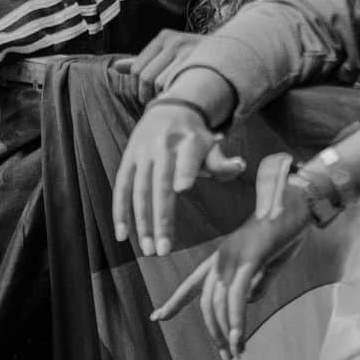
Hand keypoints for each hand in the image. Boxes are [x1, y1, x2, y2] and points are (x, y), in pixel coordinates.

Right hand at [113, 101, 245, 258]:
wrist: (169, 109)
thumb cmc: (195, 137)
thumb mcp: (212, 145)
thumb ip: (222, 162)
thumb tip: (239, 166)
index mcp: (189, 142)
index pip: (186, 159)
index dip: (184, 171)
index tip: (182, 188)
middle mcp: (163, 146)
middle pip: (160, 185)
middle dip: (160, 219)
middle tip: (163, 250)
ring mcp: (143, 152)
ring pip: (139, 190)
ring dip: (141, 222)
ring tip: (148, 250)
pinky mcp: (128, 158)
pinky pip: (121, 187)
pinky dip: (120, 211)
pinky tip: (122, 235)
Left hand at [114, 29, 205, 104]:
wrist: (236, 56)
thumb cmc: (197, 61)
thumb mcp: (171, 55)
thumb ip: (145, 61)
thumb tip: (117, 67)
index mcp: (164, 37)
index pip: (137, 70)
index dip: (141, 90)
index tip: (152, 97)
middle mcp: (175, 41)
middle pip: (147, 79)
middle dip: (151, 96)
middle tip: (164, 102)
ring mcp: (189, 51)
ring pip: (162, 84)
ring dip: (167, 98)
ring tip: (178, 99)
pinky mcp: (201, 64)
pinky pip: (179, 88)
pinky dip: (179, 97)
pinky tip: (188, 99)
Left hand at [151, 159, 311, 359]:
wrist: (299, 200)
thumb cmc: (285, 229)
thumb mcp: (269, 263)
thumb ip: (258, 283)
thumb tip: (248, 303)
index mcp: (222, 257)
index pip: (192, 283)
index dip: (174, 302)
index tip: (157, 317)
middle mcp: (221, 257)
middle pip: (205, 302)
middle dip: (213, 331)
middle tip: (226, 355)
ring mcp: (233, 256)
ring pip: (219, 303)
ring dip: (226, 332)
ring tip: (236, 353)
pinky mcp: (251, 257)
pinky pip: (237, 295)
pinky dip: (236, 319)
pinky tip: (239, 337)